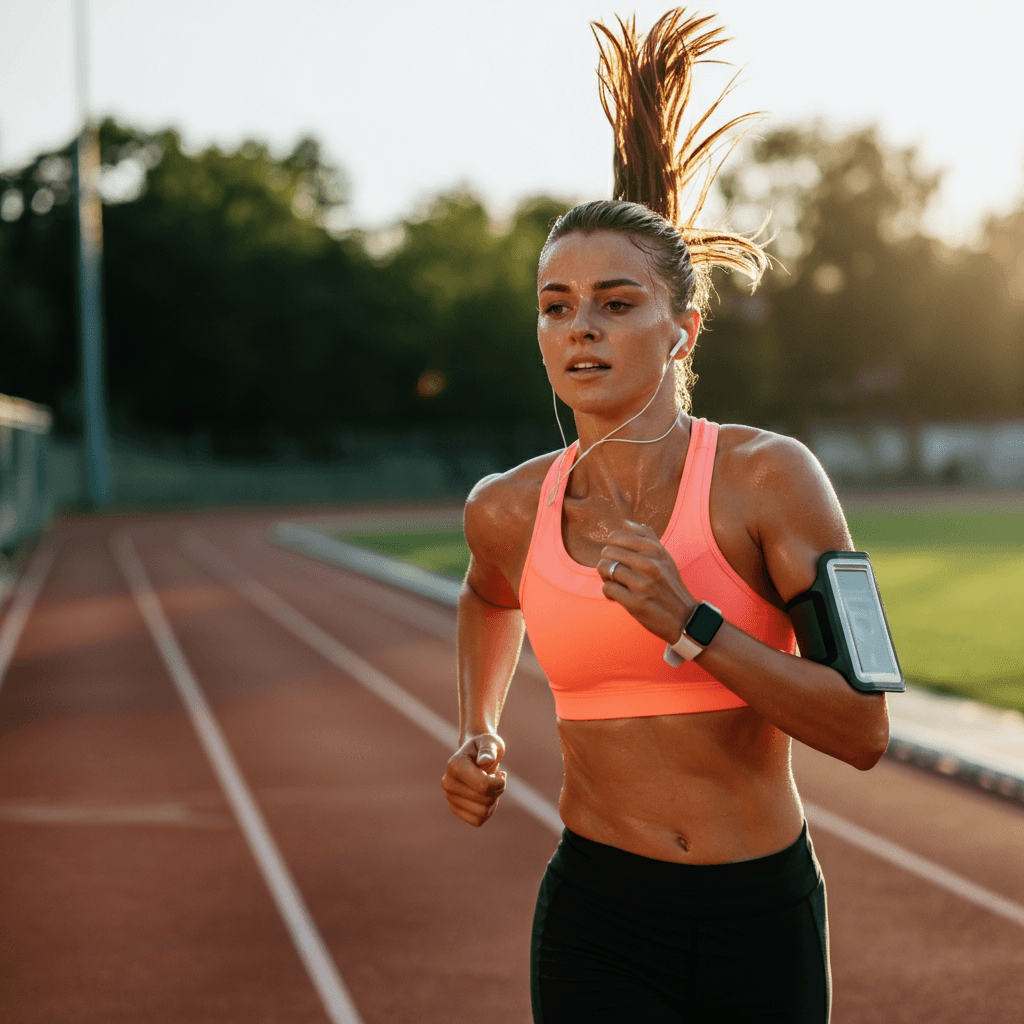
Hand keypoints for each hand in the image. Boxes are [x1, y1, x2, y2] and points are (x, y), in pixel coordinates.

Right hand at [441, 732, 506, 826]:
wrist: (476, 755)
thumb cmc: (485, 747)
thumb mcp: (490, 742)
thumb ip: (489, 749)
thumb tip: (485, 761)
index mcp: (454, 765)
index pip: (483, 786)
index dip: (499, 782)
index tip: (501, 773)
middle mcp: (447, 782)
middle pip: (484, 800)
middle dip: (497, 790)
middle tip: (496, 778)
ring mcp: (449, 797)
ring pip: (482, 813)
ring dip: (493, 801)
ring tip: (491, 786)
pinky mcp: (454, 808)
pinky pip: (477, 821)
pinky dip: (487, 811)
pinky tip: (487, 798)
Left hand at [599, 520, 696, 643]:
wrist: (684, 617)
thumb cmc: (670, 585)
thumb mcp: (664, 557)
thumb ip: (646, 537)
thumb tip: (626, 522)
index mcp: (654, 550)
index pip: (616, 536)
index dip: (612, 547)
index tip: (619, 558)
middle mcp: (648, 564)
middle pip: (607, 552)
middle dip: (607, 562)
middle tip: (615, 573)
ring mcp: (642, 584)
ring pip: (605, 568)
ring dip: (605, 577)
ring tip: (615, 583)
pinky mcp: (635, 603)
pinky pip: (607, 589)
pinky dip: (609, 593)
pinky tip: (617, 596)